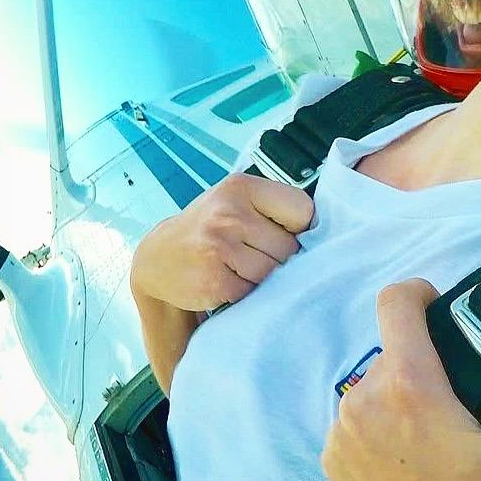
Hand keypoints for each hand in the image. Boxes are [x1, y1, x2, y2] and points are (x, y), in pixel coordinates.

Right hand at [130, 172, 312, 312]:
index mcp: (241, 187)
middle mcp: (228, 213)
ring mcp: (219, 247)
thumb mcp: (235, 202)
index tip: (283, 234)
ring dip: (264, 278)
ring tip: (240, 268)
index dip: (301, 228)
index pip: (303, 210)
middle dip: (280, 257)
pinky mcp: (214, 280)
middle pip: (290, 247)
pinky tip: (228, 281)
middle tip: (253, 254)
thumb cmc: (210, 230)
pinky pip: (253, 292)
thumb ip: (273, 210)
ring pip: (274, 272)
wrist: (157, 260)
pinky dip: (247, 293)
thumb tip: (323, 236)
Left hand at [321, 280, 480, 480]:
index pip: (395, 303)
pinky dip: (376, 427)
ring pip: (370, 386)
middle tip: (448, 395)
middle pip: (389, 351)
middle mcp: (365, 402)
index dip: (417, 294)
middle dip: (417, 361)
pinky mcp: (331, 459)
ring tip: (425, 434)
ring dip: (395, 396)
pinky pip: (354, 420)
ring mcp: (341, 433)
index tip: (434, 306)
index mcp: (411, 386)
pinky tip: (403, 458)